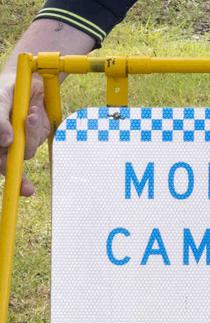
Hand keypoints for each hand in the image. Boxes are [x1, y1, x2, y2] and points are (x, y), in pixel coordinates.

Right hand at [0, 73, 49, 196]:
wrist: (26, 77)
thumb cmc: (7, 89)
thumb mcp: (1, 99)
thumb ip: (0, 119)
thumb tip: (6, 141)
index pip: (0, 163)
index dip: (11, 179)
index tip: (23, 191)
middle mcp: (6, 142)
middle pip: (10, 165)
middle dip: (20, 176)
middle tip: (28, 187)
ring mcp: (22, 139)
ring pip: (28, 150)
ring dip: (30, 133)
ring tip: (30, 113)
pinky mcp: (38, 133)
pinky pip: (39, 136)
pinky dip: (37, 125)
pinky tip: (34, 112)